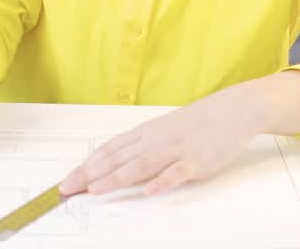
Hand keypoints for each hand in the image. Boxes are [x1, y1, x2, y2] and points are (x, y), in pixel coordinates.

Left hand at [58, 84, 263, 197]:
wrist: (233, 109)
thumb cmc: (197, 123)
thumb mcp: (164, 131)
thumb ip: (141, 148)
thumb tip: (114, 165)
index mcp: (146, 134)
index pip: (108, 150)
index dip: (86, 166)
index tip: (67, 180)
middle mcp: (155, 141)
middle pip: (117, 159)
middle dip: (89, 175)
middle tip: (67, 189)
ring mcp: (176, 150)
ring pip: (141, 165)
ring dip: (116, 178)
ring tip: (95, 190)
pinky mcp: (197, 160)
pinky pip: (177, 172)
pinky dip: (163, 182)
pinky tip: (149, 191)